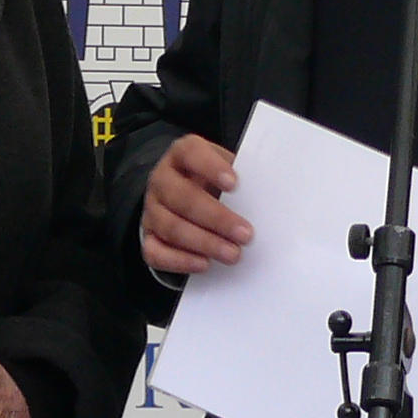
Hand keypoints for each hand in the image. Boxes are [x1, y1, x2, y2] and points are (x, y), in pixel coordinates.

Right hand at [140, 133, 250, 276]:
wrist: (186, 198)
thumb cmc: (214, 183)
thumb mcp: (226, 169)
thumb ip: (241, 176)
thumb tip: (269, 195)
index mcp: (181, 155)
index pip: (190, 153)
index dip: (210, 167)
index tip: (235, 184)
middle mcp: (162, 180)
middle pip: (181, 197)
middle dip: (216, 218)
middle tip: (245, 234)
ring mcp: (152, 210)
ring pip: (170, 227)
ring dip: (204, 243)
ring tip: (233, 254)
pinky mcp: (148, 237)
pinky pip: (155, 252)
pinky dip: (180, 260)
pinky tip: (205, 264)